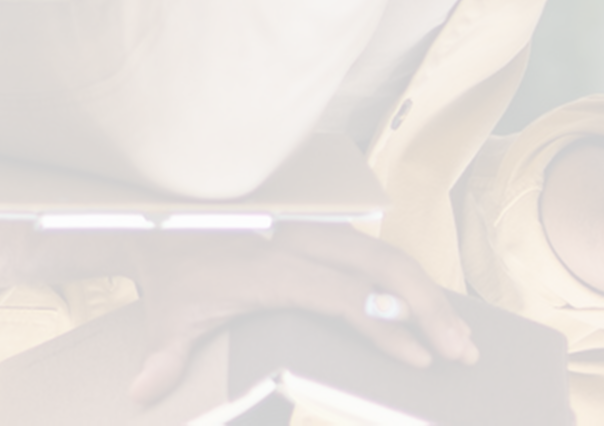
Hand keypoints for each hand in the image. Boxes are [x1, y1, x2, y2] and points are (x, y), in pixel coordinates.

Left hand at [120, 235, 479, 405]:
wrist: (167, 210)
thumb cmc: (173, 271)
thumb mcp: (167, 316)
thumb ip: (165, 356)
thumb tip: (140, 392)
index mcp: (277, 266)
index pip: (344, 298)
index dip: (383, 327)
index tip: (418, 357)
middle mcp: (306, 241)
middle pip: (384, 268)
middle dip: (429, 308)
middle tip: (463, 351)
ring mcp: (320, 232)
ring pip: (387, 257)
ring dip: (427, 296)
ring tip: (460, 337)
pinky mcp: (324, 232)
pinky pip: (375, 255)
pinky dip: (408, 282)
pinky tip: (430, 310)